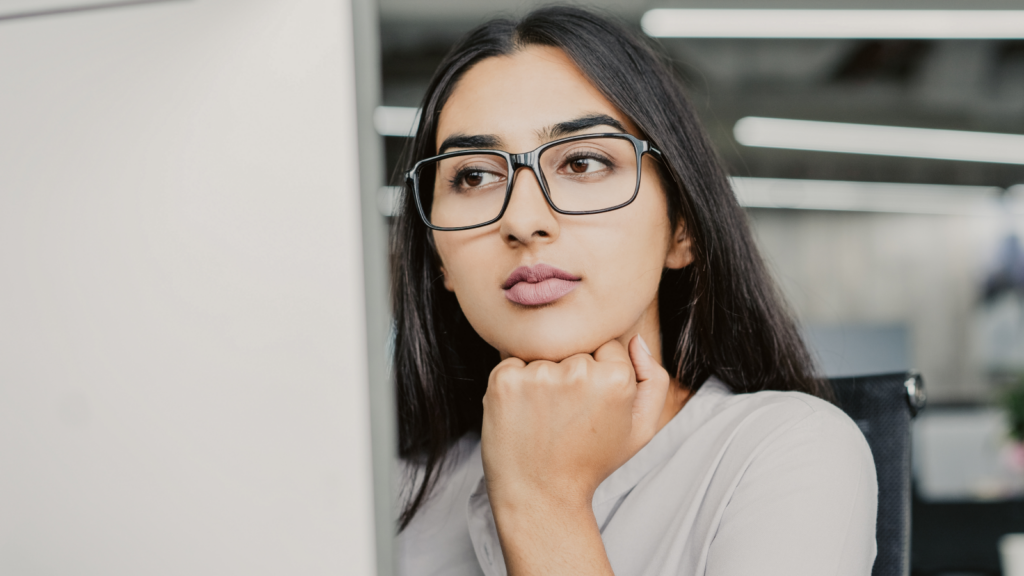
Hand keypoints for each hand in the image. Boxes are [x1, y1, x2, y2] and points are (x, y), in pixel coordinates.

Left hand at [480, 335, 671, 512]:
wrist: (541, 496)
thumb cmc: (591, 462)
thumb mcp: (639, 430)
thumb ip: (653, 381)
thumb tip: (635, 340)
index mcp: (616, 378)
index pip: (607, 348)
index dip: (597, 377)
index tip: (589, 408)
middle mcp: (578, 371)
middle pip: (574, 349)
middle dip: (569, 375)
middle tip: (566, 417)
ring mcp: (538, 375)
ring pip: (543, 357)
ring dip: (541, 380)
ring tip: (544, 419)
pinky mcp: (504, 381)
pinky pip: (511, 364)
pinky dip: (514, 384)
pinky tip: (522, 415)